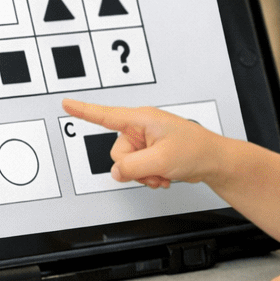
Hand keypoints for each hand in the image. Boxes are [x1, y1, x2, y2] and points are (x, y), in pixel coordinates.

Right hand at [61, 98, 217, 187]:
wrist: (213, 161)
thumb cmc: (196, 150)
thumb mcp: (161, 160)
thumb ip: (133, 167)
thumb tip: (116, 172)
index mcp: (142, 119)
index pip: (106, 115)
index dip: (84, 111)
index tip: (66, 104)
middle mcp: (141, 128)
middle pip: (117, 153)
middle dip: (133, 168)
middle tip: (154, 169)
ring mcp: (145, 141)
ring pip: (127, 165)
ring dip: (143, 174)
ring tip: (162, 172)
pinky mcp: (150, 153)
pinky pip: (137, 169)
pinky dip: (149, 176)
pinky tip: (163, 175)